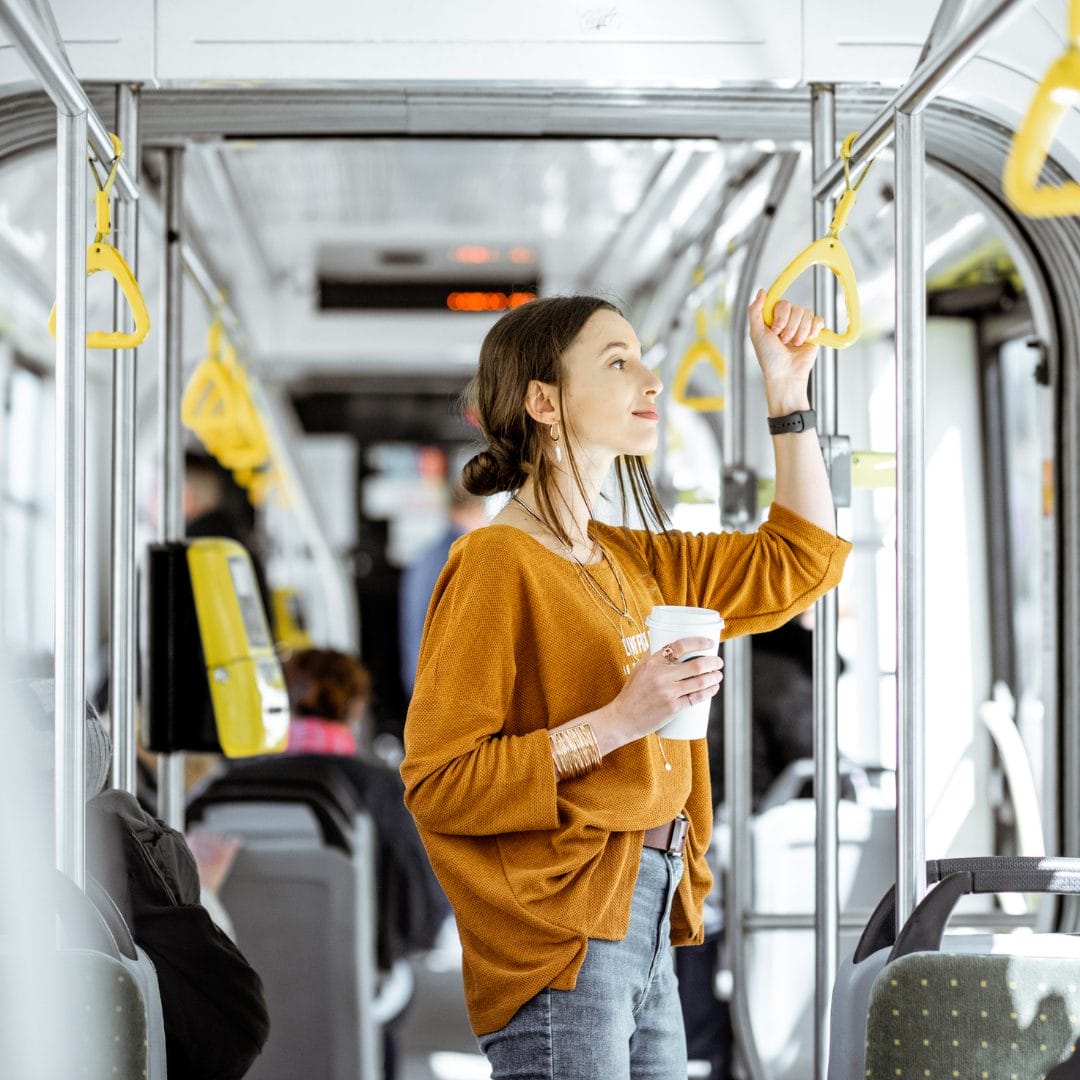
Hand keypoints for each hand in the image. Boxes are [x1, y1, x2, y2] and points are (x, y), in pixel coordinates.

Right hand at [598, 636, 723, 751]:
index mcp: (652, 662)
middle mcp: (660, 675)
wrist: (623, 718)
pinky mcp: (673, 708)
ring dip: (715, 677)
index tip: (710, 643)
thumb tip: (670, 646)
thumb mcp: (639, 669)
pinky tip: (714, 688)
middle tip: (719, 662)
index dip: (698, 642)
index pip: (680, 645)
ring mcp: (667, 692)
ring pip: (700, 681)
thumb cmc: (632, 693)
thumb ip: (654, 658)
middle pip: (696, 664)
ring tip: (719, 675)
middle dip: (713, 662)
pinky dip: (709, 692)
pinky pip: (696, 698)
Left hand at [748, 289, 822, 413]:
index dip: (780, 315)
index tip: (775, 329)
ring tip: (793, 344)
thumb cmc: (769, 358)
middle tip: (783, 341)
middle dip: (789, 327)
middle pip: (795, 308)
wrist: (786, 375)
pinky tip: (807, 340)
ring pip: (807, 314)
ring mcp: (801, 326)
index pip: (782, 303)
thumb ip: (755, 311)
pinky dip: (813, 330)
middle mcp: (787, 320)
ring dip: (799, 332)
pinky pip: (819, 320)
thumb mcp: (756, 333)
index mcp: (773, 319)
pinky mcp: (814, 332)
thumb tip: (761, 291)